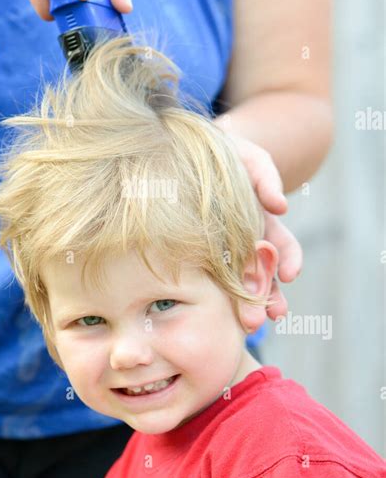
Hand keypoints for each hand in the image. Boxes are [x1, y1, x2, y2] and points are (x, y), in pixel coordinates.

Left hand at [213, 125, 302, 319]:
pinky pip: (209, 277)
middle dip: (267, 296)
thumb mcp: (250, 159)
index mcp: (262, 223)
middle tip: (266, 316)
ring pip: (237, 283)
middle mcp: (244, 243)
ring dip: (246, 304)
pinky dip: (217, 295)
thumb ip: (266, 178)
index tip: (289, 275)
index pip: (282, 247)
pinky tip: (217, 312)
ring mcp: (221, 252)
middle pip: (261, 275)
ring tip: (249, 325)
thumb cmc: (226, 155)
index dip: (289, 261)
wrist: (187, 152)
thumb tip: (280, 207)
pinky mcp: (198, 255)